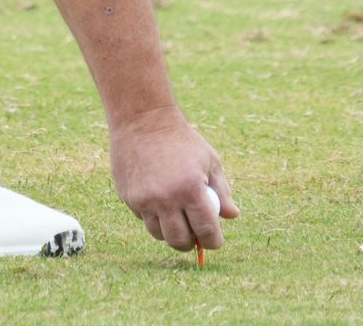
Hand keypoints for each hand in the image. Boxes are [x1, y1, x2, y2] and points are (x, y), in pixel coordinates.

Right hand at [109, 106, 239, 251]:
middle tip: (194, 234)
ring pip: (159, 234)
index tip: (214, 239)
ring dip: (170, 231)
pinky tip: (157, 198)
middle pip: (180, 240)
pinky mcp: (129, 197)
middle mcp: (167, 198)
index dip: (213, 241)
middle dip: (190, 242)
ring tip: (175, 216)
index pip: (206, 231)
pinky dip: (153, 216)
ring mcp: (145, 199)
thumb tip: (232, 215)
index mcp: (192, 189)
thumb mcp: (209, 160)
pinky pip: (144, 219)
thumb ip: (222, 190)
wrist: (143, 120)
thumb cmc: (181, 140)